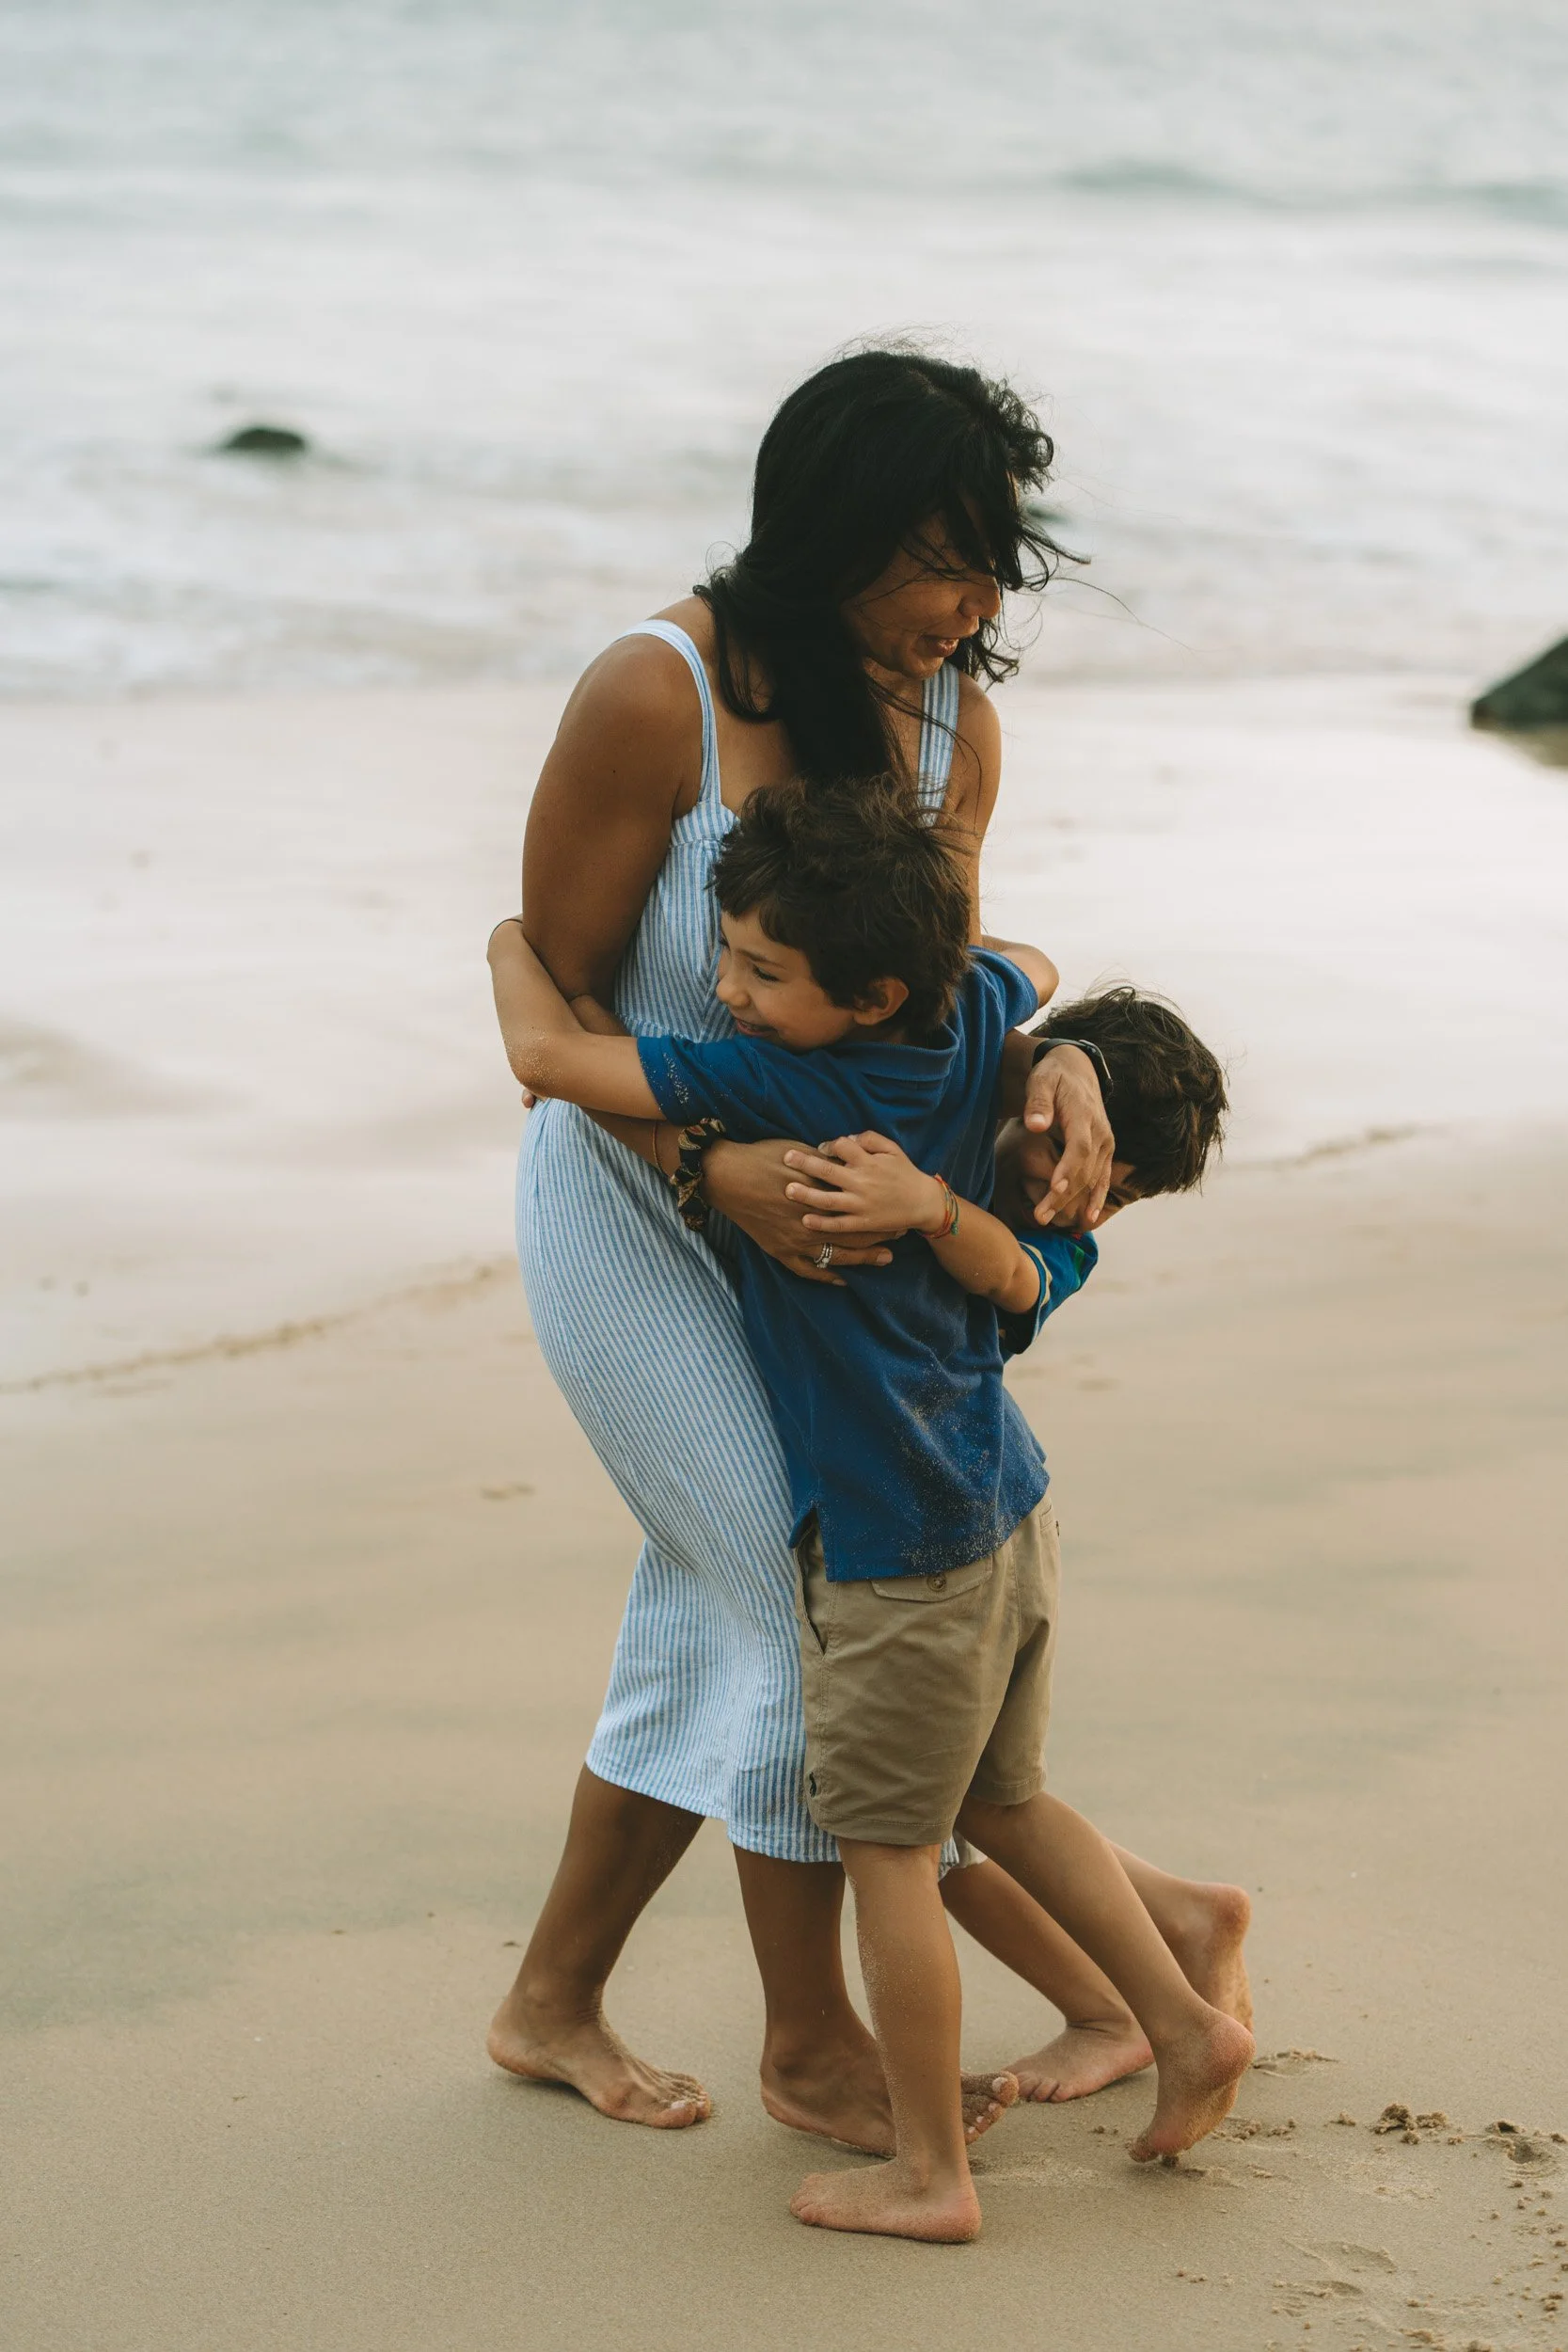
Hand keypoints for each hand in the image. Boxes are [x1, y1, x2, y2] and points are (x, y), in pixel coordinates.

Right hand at [702, 1138, 896, 1285]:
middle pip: (856, 1231)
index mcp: (820, 1192)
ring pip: (838, 1254)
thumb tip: (846, 1167)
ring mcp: (796, 1239)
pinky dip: (827, 1275)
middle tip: (901, 1235)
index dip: (881, 1209)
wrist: (727, 1175)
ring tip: (884, 1258)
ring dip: (864, 1257)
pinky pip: (809, 1270)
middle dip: (881, 1234)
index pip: (860, 1205)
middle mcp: (812, 1219)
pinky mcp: (780, 1250)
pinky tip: (844, 1279)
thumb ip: (826, 1165)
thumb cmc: (763, 1157)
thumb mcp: (800, 1152)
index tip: (898, 1209)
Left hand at [783, 1132, 938, 1235]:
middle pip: (829, 1171)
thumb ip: (869, 1138)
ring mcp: (861, 1204)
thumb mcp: (892, 1149)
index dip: (828, 1145)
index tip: (820, 1149)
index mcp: (868, 1162)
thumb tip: (845, 1138)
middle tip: (786, 1158)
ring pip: (829, 1199)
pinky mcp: (862, 1222)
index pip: (842, 1146)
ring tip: (788, 1189)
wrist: (922, 1202)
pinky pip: (839, 1224)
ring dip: (807, 1195)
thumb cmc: (904, 1172)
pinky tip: (805, 1220)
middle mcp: (862, 1182)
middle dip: (805, 1164)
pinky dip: (822, 1223)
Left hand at [1020, 1044, 1113, 1229]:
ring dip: (1074, 1202)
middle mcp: (1100, 1131)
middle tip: (1040, 1217)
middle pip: (1085, 1169)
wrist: (1077, 1069)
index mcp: (1084, 1114)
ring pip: (1093, 1178)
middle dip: (1063, 1195)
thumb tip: (1035, 1125)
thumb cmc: (1053, 1075)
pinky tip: (1087, 1219)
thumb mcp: (1040, 1080)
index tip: (1055, 1189)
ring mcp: (1106, 1142)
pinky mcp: (1105, 1149)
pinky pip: (1102, 1178)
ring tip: (1049, 1221)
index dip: (1069, 1170)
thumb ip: (1037, 1102)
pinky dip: (1096, 1198)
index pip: (1080, 1147)